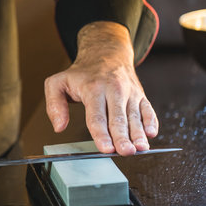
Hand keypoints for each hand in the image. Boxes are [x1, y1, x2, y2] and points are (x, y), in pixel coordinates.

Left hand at [44, 21, 158, 154]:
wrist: (106, 53)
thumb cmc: (80, 73)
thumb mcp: (57, 83)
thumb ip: (54, 105)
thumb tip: (59, 127)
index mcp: (93, 88)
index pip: (97, 116)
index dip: (101, 133)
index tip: (105, 148)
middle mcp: (114, 90)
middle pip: (118, 118)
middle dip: (122, 137)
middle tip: (125, 152)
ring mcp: (129, 92)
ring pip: (134, 116)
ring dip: (138, 134)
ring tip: (140, 148)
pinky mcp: (140, 95)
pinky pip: (148, 110)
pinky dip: (151, 122)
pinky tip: (151, 134)